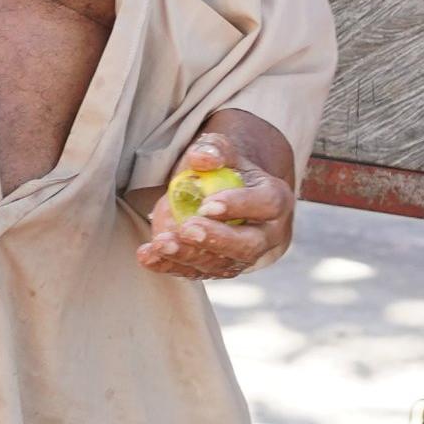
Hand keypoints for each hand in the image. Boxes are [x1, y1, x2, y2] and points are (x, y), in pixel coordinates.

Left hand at [137, 130, 293, 281]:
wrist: (230, 198)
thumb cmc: (228, 173)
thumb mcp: (224, 153)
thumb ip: (215, 149)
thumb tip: (202, 159)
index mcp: (275, 200)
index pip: (266, 205)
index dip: (239, 205)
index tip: (206, 205)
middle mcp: (267, 234)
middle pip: (250, 246)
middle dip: (217, 239)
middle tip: (187, 228)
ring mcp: (245, 257)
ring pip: (222, 264)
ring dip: (188, 256)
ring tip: (160, 243)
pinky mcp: (221, 269)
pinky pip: (198, 273)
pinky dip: (171, 266)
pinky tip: (149, 256)